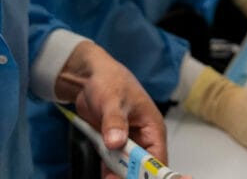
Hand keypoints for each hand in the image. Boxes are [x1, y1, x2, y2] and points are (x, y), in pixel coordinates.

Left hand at [55, 41, 169, 178]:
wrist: (89, 77)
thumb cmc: (109, 81)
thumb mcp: (112, 100)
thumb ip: (114, 122)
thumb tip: (116, 142)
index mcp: (152, 128)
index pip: (158, 159)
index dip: (149, 174)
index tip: (134, 178)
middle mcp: (144, 138)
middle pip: (143, 168)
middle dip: (130, 175)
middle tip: (113, 178)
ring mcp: (128, 143)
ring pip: (128, 169)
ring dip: (118, 176)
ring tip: (107, 177)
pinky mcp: (114, 145)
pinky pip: (114, 165)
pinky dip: (109, 171)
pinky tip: (104, 175)